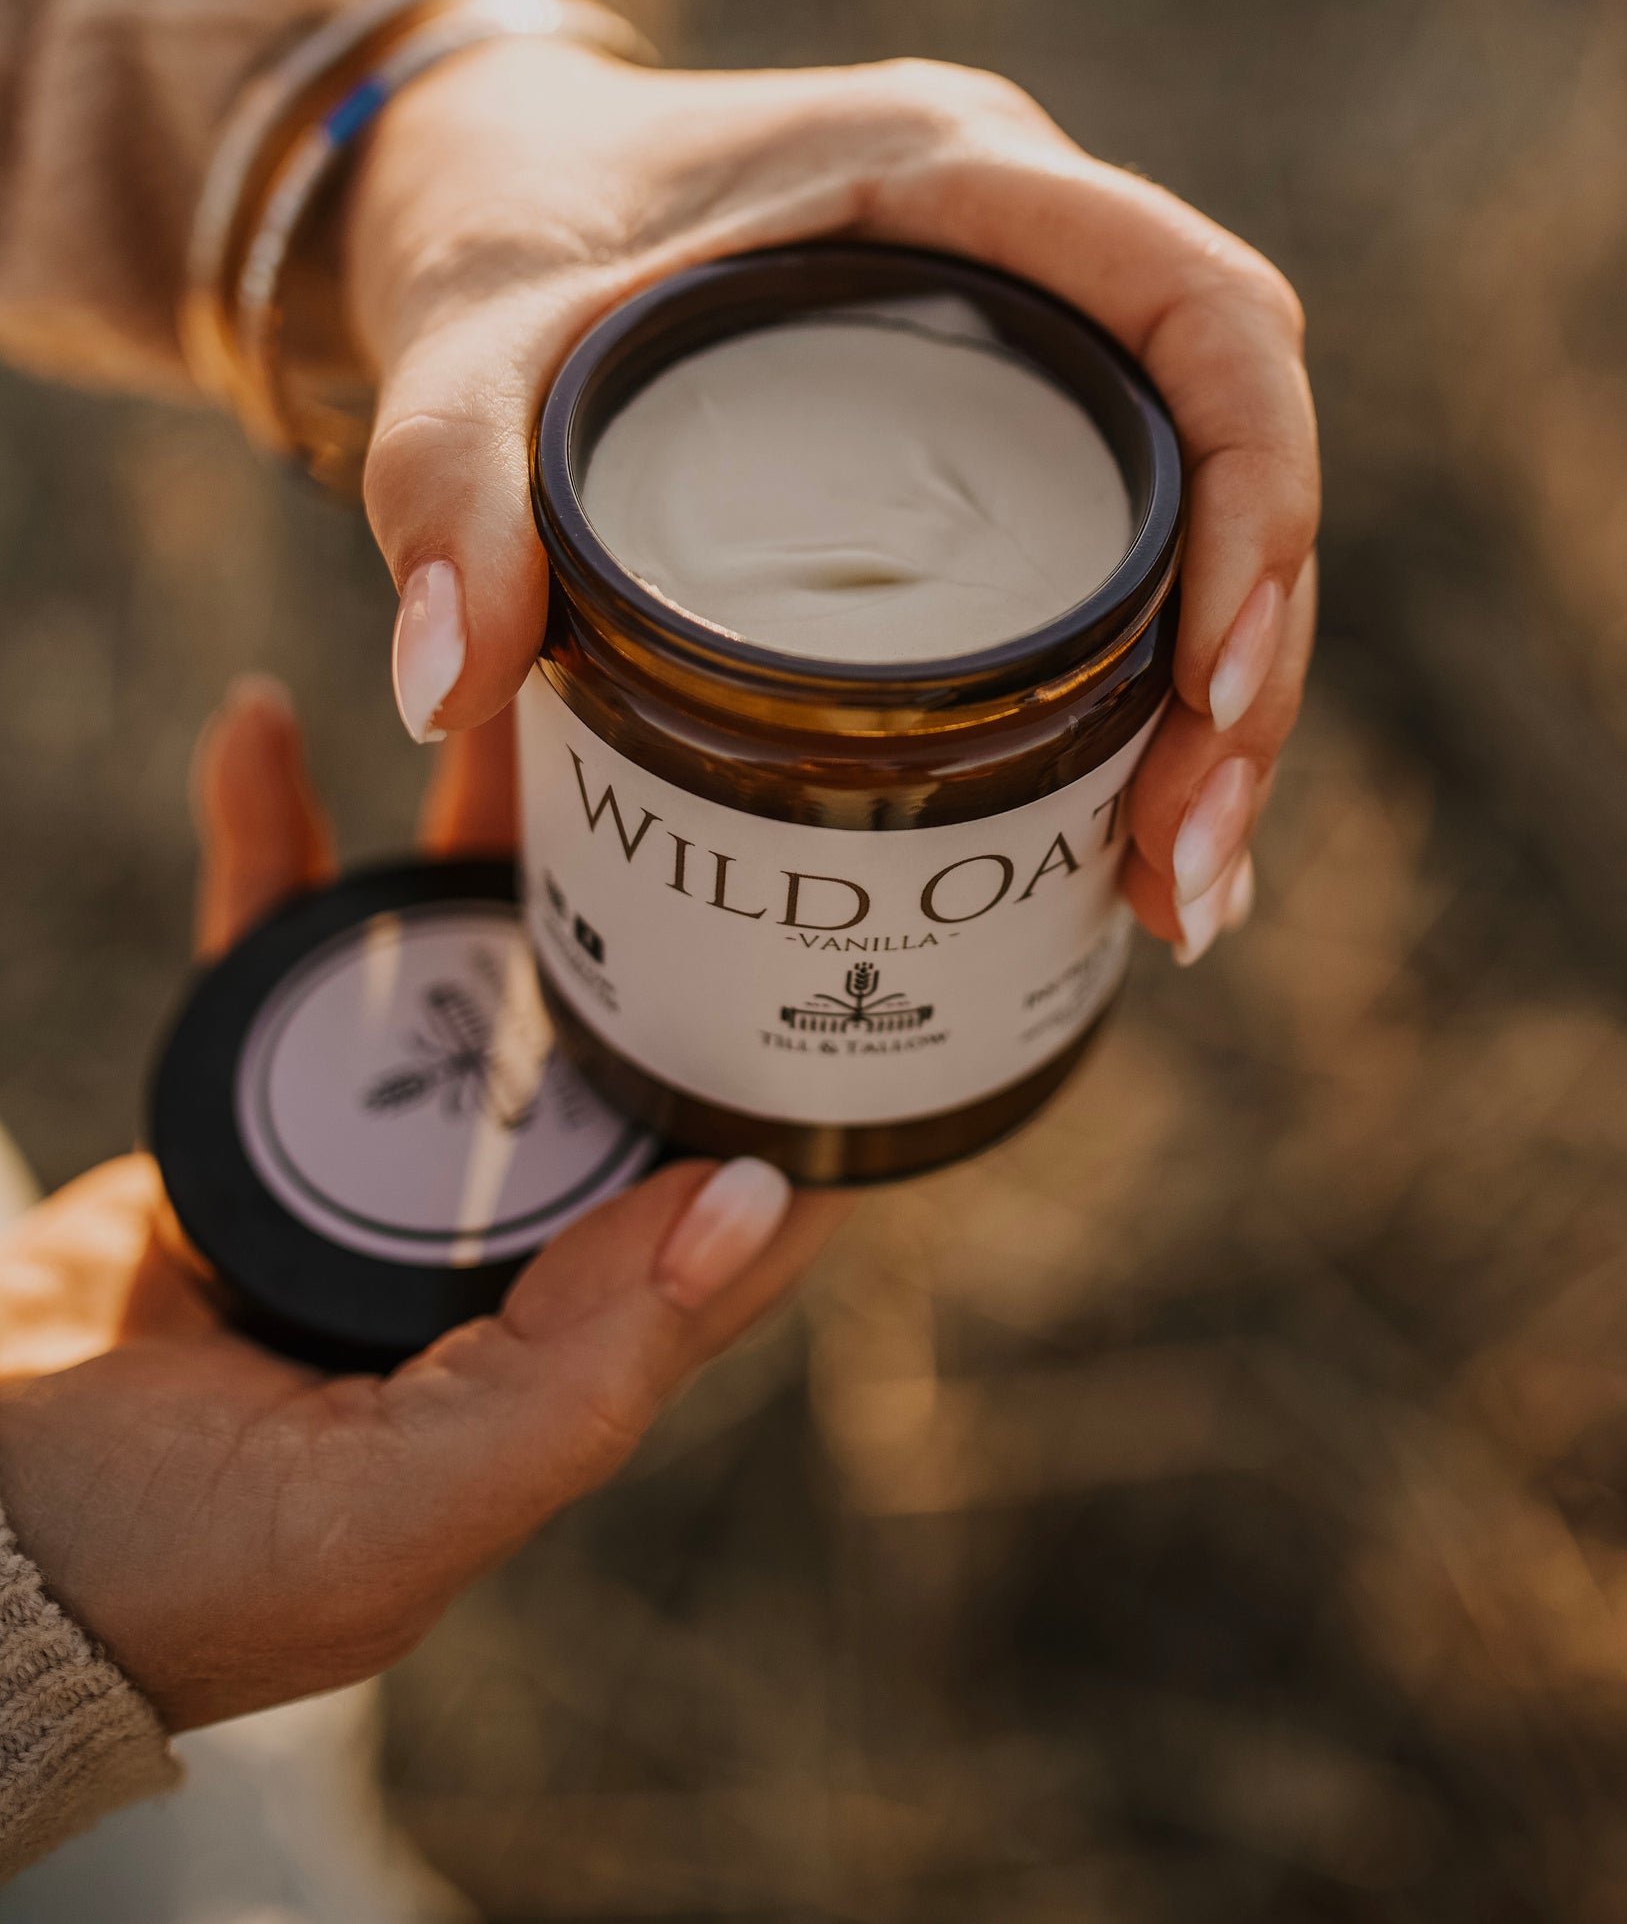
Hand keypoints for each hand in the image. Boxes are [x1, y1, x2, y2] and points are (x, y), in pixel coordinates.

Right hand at [0, 680, 843, 1730]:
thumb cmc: (165, 1572)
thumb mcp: (387, 1515)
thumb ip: (577, 1377)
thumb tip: (756, 1206)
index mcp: (560, 1347)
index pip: (727, 1195)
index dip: (794, 1076)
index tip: (837, 932)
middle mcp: (488, 1240)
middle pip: (602, 1030)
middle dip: (646, 896)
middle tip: (682, 740)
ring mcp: (372, 1159)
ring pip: (455, 955)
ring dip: (479, 823)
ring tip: (514, 677)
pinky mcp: (247, 1104)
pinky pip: (274, 935)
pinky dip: (269, 831)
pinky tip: (263, 723)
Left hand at [347, 43, 1318, 958]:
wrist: (479, 168)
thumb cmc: (498, 219)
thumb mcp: (461, 340)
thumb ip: (444, 483)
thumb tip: (446, 689)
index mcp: (960, 172)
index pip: (1206, 311)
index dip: (1258, 491)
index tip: (1209, 686)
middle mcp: (1034, 246)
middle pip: (1236, 444)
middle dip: (1246, 665)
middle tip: (1180, 862)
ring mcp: (1031, 334)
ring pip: (1205, 512)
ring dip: (1218, 705)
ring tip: (1166, 893)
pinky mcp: (1002, 420)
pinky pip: (1132, 541)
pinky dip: (1150, 691)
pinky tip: (1130, 838)